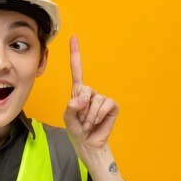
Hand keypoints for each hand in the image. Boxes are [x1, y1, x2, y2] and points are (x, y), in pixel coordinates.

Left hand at [63, 36, 118, 153]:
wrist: (87, 143)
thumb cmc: (76, 129)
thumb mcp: (68, 118)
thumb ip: (71, 106)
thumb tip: (83, 98)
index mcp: (77, 92)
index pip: (77, 70)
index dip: (75, 54)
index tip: (73, 37)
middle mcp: (90, 92)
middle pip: (85, 90)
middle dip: (81, 109)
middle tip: (81, 120)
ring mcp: (101, 98)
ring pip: (95, 100)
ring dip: (89, 116)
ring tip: (88, 123)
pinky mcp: (112, 106)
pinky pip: (106, 105)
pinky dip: (99, 115)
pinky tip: (97, 122)